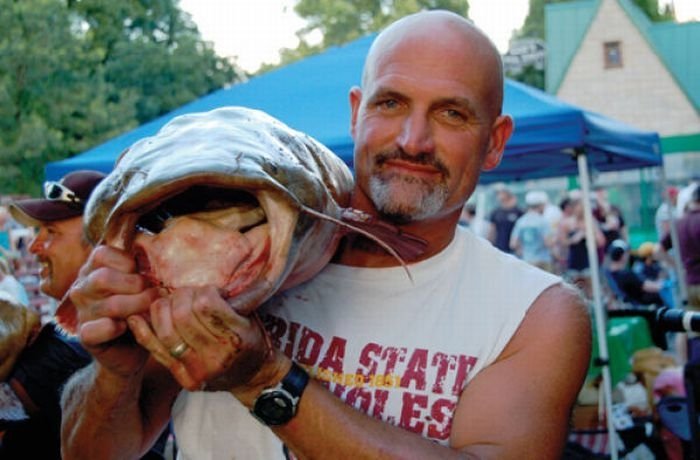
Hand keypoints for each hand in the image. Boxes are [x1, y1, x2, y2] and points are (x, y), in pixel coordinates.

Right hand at [70, 245, 160, 378]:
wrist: (132, 347)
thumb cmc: (138, 307)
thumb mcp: (139, 283)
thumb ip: (141, 268)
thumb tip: (159, 253)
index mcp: (93, 270)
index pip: (102, 254)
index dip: (127, 263)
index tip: (142, 273)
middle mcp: (82, 289)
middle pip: (103, 278)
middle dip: (136, 285)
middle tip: (153, 294)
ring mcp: (82, 312)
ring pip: (109, 305)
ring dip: (137, 307)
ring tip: (150, 310)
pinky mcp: (86, 336)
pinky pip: (99, 329)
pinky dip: (117, 328)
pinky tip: (128, 327)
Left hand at [127, 286, 279, 392]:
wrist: (254, 377)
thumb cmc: (253, 340)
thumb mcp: (251, 318)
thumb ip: (233, 300)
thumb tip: (209, 274)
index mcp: (236, 337)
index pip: (206, 303)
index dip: (203, 291)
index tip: (209, 292)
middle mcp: (216, 357)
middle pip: (182, 315)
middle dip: (181, 296)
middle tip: (187, 295)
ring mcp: (198, 370)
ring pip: (167, 331)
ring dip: (163, 310)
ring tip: (170, 304)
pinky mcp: (184, 378)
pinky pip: (156, 351)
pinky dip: (144, 331)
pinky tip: (138, 318)